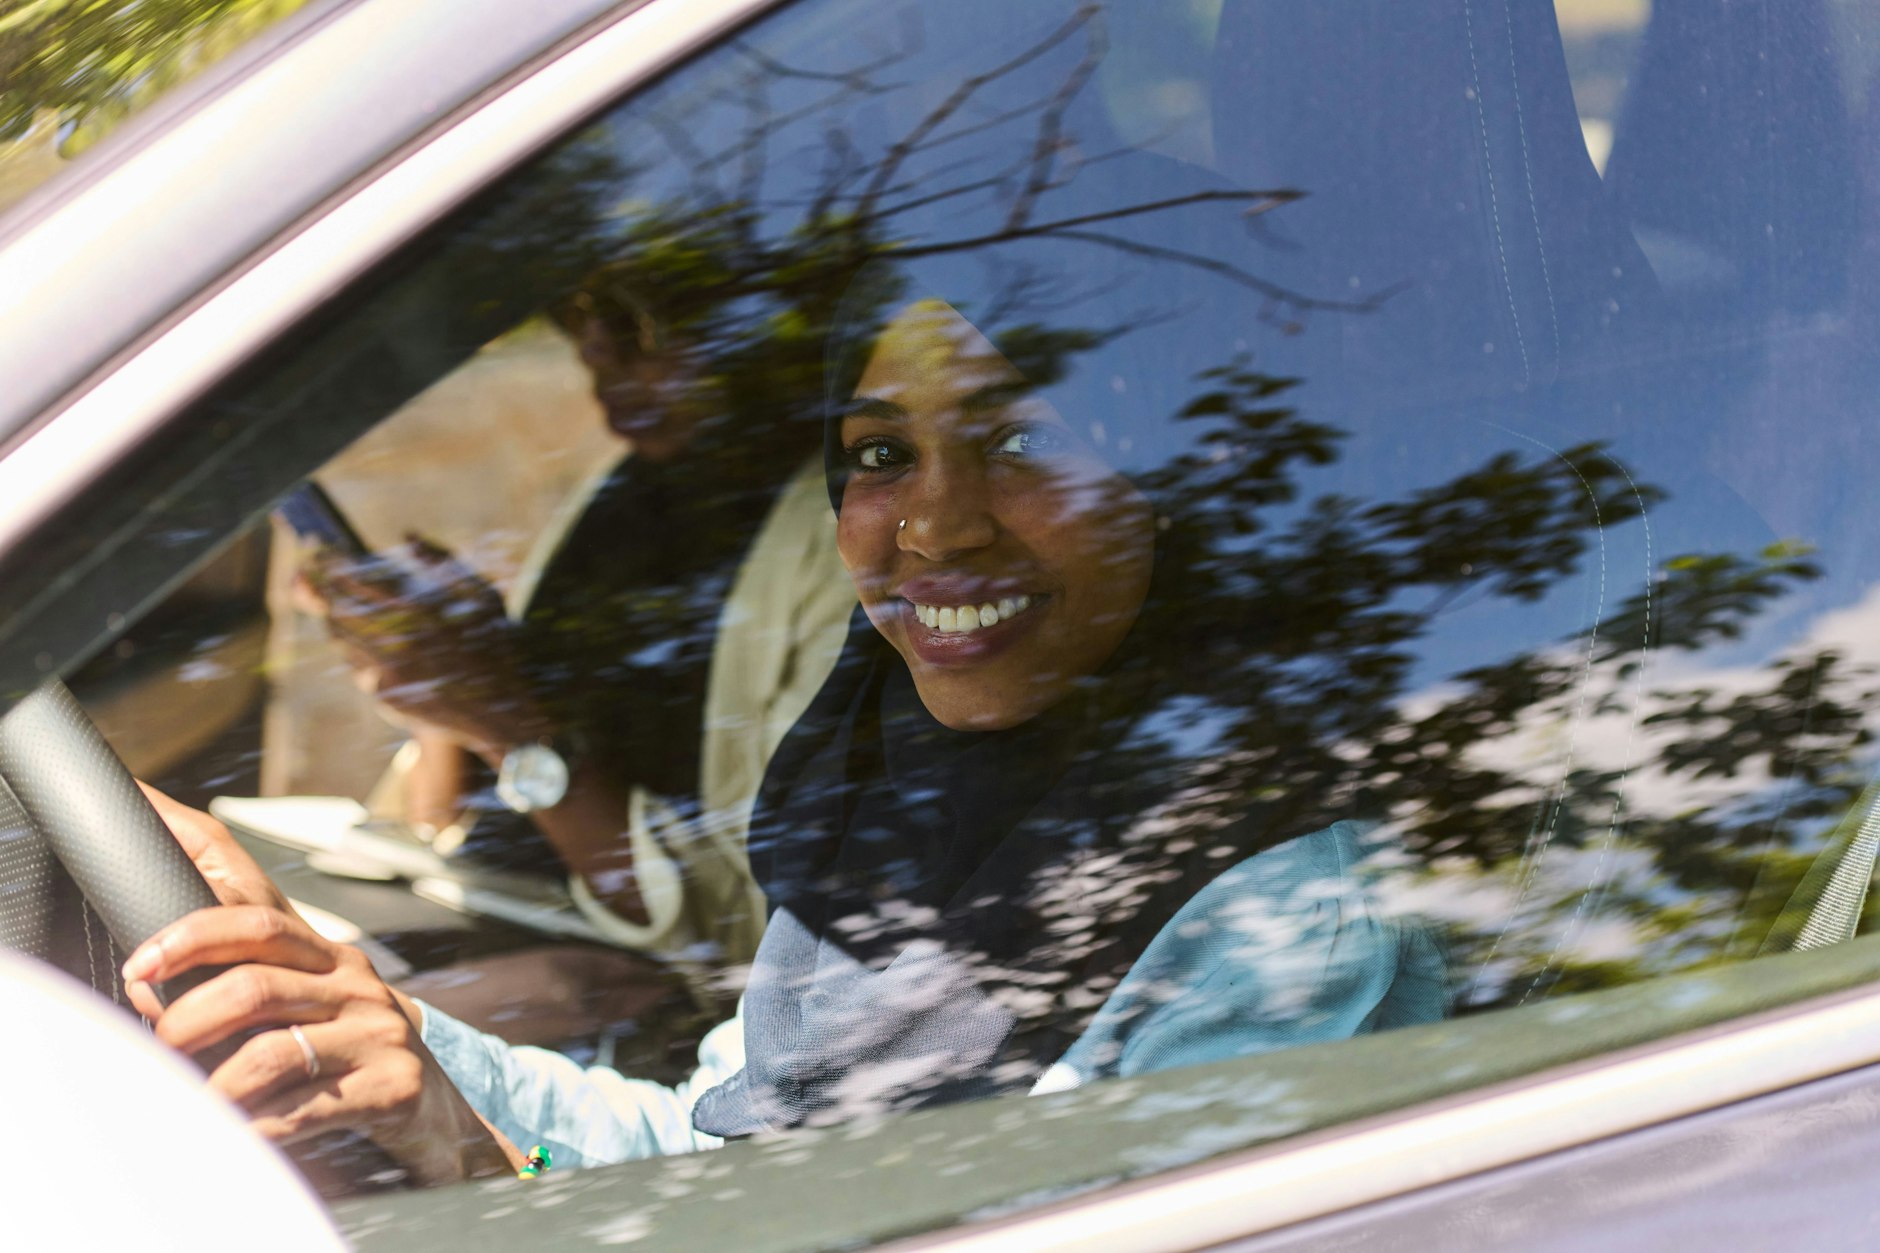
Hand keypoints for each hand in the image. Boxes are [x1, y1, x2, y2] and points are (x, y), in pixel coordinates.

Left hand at [127, 789, 520, 1184]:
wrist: (434, 1100)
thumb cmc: (344, 1050)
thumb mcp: (303, 1004)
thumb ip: (234, 988)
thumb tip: (143, 986)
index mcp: (329, 957)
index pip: (257, 924)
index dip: (192, 938)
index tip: (140, 965)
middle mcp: (356, 986)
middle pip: (256, 986)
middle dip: (189, 1019)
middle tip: (159, 1048)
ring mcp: (377, 1035)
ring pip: (272, 1052)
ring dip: (214, 1083)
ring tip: (189, 1102)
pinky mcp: (392, 1085)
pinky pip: (304, 1108)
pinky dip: (255, 1125)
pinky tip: (233, 1133)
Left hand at [299, 538, 547, 755]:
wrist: (503, 711)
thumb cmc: (496, 646)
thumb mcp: (482, 594)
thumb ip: (443, 560)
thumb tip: (407, 535)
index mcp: (420, 605)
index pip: (354, 576)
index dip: (329, 560)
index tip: (318, 548)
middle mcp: (398, 638)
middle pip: (335, 605)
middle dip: (320, 586)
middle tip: (311, 571)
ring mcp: (388, 669)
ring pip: (340, 636)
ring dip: (334, 616)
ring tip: (336, 603)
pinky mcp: (385, 693)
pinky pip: (359, 665)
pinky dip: (359, 651)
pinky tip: (372, 644)